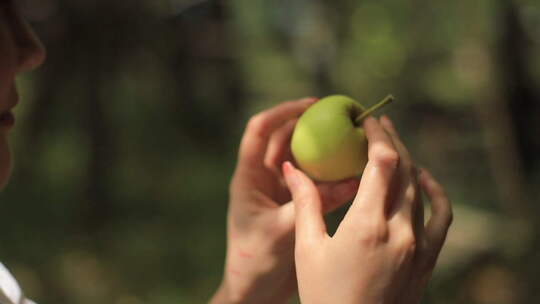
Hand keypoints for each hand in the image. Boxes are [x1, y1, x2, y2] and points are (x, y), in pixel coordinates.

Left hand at [210, 98, 359, 303]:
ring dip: (322, 150)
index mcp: (248, 177)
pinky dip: (331, 176)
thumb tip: (353, 179)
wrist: (254, 292)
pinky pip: (314, 183)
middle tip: (340, 116)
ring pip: (301, 160)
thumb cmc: (256, 261)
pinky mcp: (293, 205)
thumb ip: (316, 203)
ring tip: (350, 138)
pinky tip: (353, 171)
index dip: (282, 111)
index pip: (259, 131)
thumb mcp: (284, 229)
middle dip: (308, 125)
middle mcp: (263, 179)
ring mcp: (279, 192)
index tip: (311, 104)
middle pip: (283, 139)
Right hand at [283, 116, 452, 303]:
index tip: (367, 122)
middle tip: (378, 124)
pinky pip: (441, 217)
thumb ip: (306, 204)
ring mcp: (419, 245)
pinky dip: (435, 192)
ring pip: (420, 188)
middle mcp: (400, 230)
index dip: (377, 136)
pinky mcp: (427, 259)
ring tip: (394, 145)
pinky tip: (424, 180)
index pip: (383, 163)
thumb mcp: (308, 249)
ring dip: (409, 161)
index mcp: (367, 225)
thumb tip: (292, 169)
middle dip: (392, 141)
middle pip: (405, 169)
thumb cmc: (325, 295)